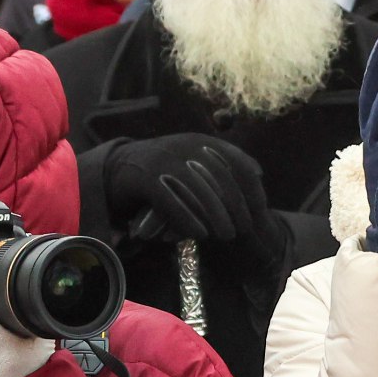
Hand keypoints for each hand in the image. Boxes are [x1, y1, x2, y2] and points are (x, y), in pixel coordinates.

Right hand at [104, 135, 269, 246]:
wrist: (117, 165)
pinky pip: (171, 200)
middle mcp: (184, 146)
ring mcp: (163, 159)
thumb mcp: (193, 160)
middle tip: (245, 229)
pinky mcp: (144, 176)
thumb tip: (258, 172)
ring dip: (216, 215)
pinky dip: (187, 218)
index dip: (251, 186)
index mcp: (200, 141)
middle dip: (236, 205)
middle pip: (220, 177)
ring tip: (226, 235)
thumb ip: (222, 163)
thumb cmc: (163, 168)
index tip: (260, 210)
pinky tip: (199, 234)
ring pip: (198, 189)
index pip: (236, 161)